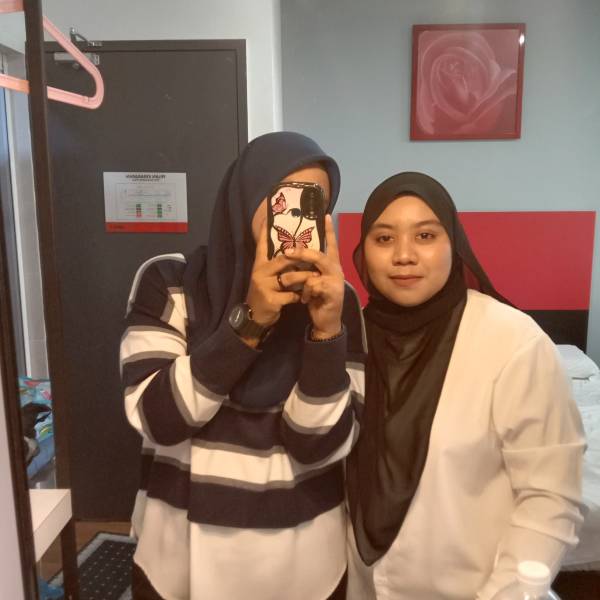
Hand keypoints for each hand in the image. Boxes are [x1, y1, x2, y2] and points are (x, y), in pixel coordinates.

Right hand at [245, 220, 314, 327]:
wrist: (256, 318)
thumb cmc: (265, 295)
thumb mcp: (268, 278)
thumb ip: (277, 266)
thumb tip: (292, 252)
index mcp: (260, 265)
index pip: (262, 245)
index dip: (264, 232)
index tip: (268, 217)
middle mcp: (260, 272)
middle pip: (283, 259)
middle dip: (300, 257)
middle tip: (315, 254)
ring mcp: (264, 286)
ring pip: (290, 277)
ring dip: (305, 278)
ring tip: (316, 277)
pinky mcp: (270, 299)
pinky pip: (291, 295)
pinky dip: (299, 296)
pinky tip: (303, 298)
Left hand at [284, 215, 343, 338]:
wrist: (326, 321)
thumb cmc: (318, 299)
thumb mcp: (311, 281)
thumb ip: (308, 268)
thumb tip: (292, 253)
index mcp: (332, 265)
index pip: (331, 244)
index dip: (329, 231)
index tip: (325, 215)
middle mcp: (336, 270)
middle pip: (319, 255)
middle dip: (301, 252)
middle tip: (287, 252)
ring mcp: (336, 281)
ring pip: (313, 272)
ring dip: (299, 279)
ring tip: (291, 285)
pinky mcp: (333, 292)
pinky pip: (313, 286)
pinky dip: (306, 292)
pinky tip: (305, 300)